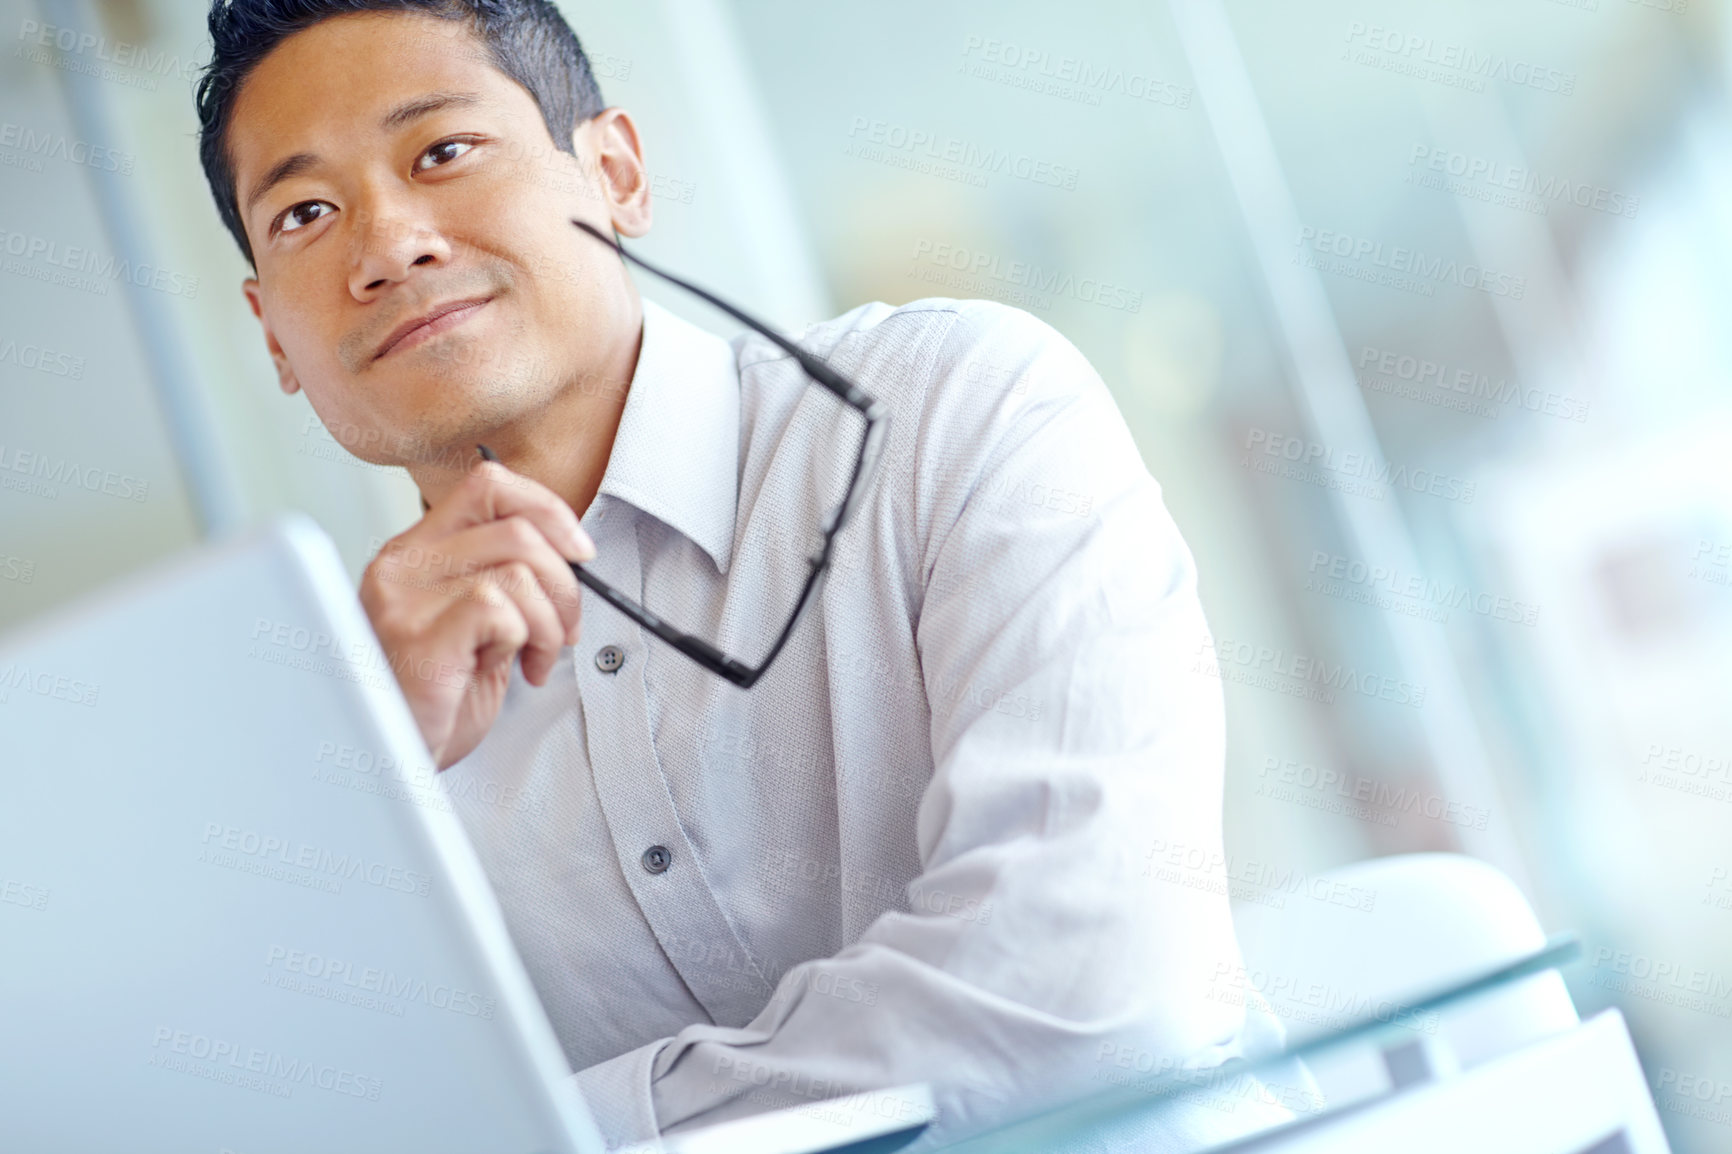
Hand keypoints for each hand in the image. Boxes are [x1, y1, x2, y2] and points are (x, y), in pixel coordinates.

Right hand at [359, 459, 594, 768]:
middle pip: (518, 529)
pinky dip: (524, 639)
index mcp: (417, 551)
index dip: (548, 510)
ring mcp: (403, 599)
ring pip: (518, 570)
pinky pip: (500, 607)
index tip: (579, 553)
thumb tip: (572, 550)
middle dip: (566, 583)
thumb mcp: (478, 622)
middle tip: (565, 629)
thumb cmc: (436, 698)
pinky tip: (509, 669)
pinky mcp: (416, 636)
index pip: (489, 485)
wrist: (394, 758)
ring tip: (534, 656)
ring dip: (549, 622)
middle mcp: (402, 565)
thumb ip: (508, 576)